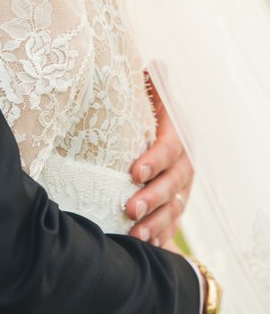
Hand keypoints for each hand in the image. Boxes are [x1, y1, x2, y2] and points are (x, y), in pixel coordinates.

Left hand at [124, 71, 193, 245]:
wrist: (156, 148)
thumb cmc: (144, 120)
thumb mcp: (149, 102)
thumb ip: (152, 88)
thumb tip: (156, 64)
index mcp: (176, 139)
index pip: (169, 149)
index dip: (153, 160)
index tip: (133, 171)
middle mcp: (183, 168)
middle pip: (172, 185)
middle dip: (152, 198)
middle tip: (129, 209)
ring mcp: (180, 192)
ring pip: (173, 211)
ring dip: (155, 224)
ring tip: (134, 234)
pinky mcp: (173, 212)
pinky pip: (171, 229)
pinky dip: (160, 240)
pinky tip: (148, 249)